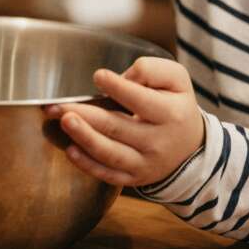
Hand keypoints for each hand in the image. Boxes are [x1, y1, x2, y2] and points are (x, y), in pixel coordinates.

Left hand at [45, 57, 204, 186]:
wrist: (190, 148)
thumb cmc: (175, 106)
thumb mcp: (177, 80)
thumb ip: (152, 70)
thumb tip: (124, 77)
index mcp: (170, 114)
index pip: (141, 100)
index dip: (119, 88)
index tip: (98, 76)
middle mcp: (157, 142)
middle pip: (117, 127)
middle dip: (86, 115)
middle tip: (58, 105)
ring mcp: (144, 163)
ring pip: (110, 153)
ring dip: (84, 138)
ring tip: (64, 121)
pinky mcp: (132, 177)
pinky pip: (108, 174)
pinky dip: (88, 165)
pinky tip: (70, 150)